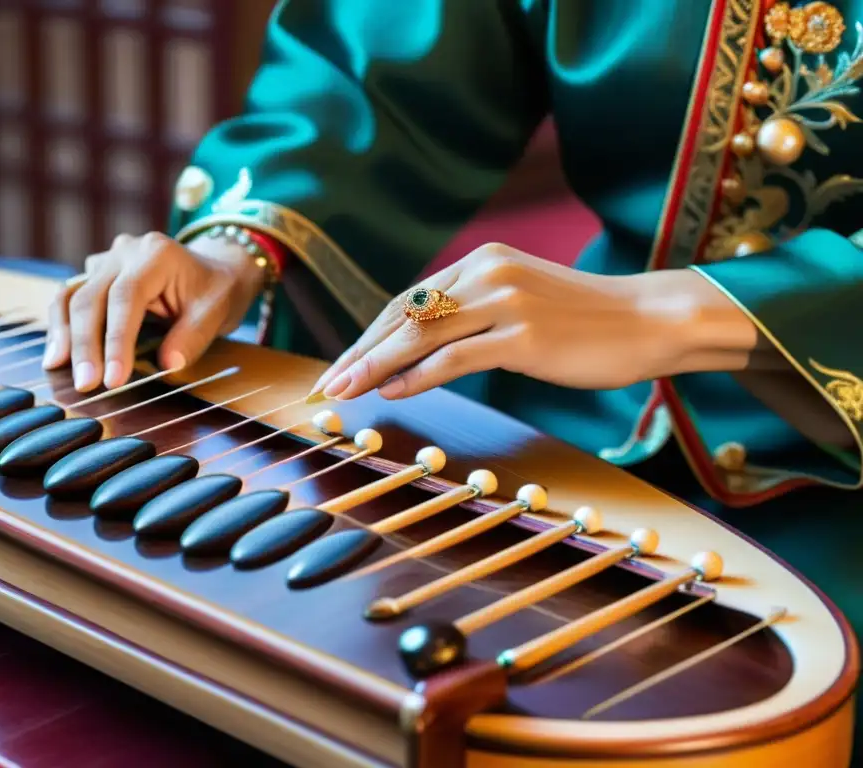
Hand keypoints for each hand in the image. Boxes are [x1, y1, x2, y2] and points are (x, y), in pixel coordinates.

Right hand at [44, 231, 263, 391]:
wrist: (214, 270)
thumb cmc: (215, 291)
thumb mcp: (217, 312)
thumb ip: (192, 337)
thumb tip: (168, 365)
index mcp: (156, 254)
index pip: (126, 297)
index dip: (117, 340)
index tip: (113, 379)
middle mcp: (125, 252)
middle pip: (92, 297)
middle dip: (86, 344)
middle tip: (86, 385)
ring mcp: (107, 260)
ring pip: (72, 295)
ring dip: (65, 334)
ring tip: (57, 369)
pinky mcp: (96, 275)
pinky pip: (70, 298)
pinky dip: (62, 326)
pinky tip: (57, 355)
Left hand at [311, 243, 758, 400]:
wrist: (650, 320)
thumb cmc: (585, 320)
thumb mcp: (520, 302)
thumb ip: (472, 315)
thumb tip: (417, 352)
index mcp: (482, 261)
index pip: (409, 301)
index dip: (368, 336)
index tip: (341, 363)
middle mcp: (487, 273)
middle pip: (403, 316)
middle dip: (358, 353)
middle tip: (325, 384)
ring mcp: (505, 302)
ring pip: (420, 336)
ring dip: (374, 367)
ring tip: (342, 393)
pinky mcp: (524, 335)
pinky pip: (456, 358)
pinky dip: (418, 376)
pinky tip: (392, 393)